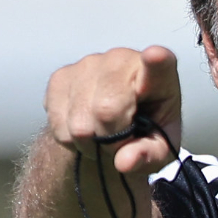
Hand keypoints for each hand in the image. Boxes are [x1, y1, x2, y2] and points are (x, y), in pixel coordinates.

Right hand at [44, 46, 181, 175]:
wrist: (115, 123)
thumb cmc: (147, 130)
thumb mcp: (158, 150)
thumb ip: (148, 156)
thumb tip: (125, 161)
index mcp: (160, 76)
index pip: (159, 65)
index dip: (156, 60)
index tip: (156, 56)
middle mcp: (123, 60)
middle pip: (107, 109)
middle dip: (110, 138)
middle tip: (119, 141)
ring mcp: (89, 64)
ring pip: (79, 121)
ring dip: (89, 142)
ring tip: (103, 136)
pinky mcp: (61, 75)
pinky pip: (57, 122)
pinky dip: (69, 138)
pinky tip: (85, 128)